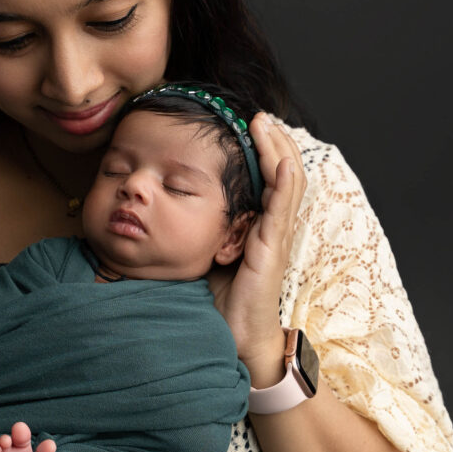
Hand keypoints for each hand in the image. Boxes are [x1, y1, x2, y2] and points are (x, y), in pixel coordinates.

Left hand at [208, 113, 305, 383]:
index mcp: (256, 224)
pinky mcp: (273, 247)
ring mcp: (275, 234)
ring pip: (286, 180)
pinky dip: (283, 181)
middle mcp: (270, 225)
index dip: (260, 149)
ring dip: (277, 149)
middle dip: (270, 139)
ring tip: (264, 123)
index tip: (243, 124)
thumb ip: (201, 231)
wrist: (236, 336)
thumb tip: (166, 208)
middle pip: (280, 170)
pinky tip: (279, 162)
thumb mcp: (207, 255)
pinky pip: (282, 208)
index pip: (265, 176)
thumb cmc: (220, 300)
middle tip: (256, 114)